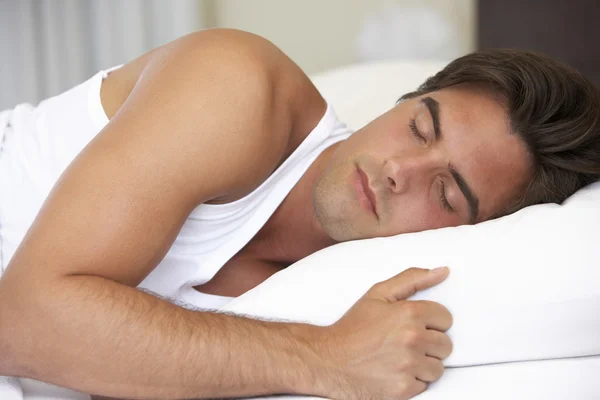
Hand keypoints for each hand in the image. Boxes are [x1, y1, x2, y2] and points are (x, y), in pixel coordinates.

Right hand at [316, 267, 452, 399]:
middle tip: (405, 342)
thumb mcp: (379, 294)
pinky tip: (394, 372)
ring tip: (400, 358)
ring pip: (437, 368)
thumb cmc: (353, 327)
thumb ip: (413, 279)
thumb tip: (443, 271)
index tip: (414, 325)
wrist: (328, 359)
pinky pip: (423, 385)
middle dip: (428, 344)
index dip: (430, 322)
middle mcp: (412, 339)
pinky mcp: (404, 389)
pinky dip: (410, 381)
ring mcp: (409, 365)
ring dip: (422, 365)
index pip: (446, 319)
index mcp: (409, 313)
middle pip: (445, 345)